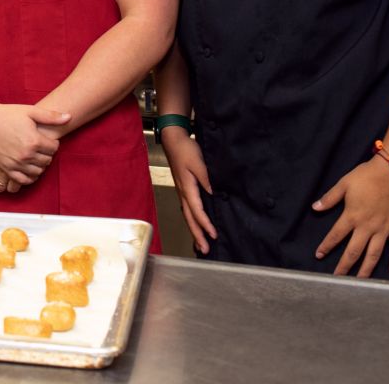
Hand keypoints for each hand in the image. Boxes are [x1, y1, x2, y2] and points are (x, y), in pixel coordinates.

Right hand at [0, 102, 70, 184]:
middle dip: (47, 154)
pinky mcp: (7, 168)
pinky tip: (30, 169)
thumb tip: (69, 117)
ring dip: (40, 165)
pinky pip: (24, 180)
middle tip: (42, 148)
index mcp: (34, 141)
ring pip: (38, 171)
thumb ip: (51, 116)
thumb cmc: (8, 114)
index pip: (54, 148)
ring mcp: (16, 163)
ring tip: (36, 156)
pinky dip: (30, 177)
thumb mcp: (30, 111)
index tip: (48, 139)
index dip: (53, 143)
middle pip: (47, 160)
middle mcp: (27, 154)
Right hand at [160, 128, 216, 253]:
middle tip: (204, 249)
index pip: (197, 211)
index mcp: (187, 188)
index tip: (214, 235)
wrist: (173, 140)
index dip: (205, 224)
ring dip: (194, 229)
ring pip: (188, 215)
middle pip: (190, 218)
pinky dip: (193, 219)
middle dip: (197, 235)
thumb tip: (215, 194)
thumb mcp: (198, 163)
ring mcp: (182, 191)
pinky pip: (188, 209)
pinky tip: (196, 223)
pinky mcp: (184, 188)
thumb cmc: (185, 150)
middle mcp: (183, 193)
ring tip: (200, 243)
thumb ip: (206, 179)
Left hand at [313, 155, 388, 276]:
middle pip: (354, 251)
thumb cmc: (366, 176)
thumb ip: (329, 198)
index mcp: (352, 216)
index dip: (326, 246)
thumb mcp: (344, 184)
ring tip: (360, 281)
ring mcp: (384, 228)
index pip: (335, 235)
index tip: (319, 255)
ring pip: (375, 254)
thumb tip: (315, 208)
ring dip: (367, 269)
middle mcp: (368, 227)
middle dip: (344, 266)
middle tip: (337, 279)